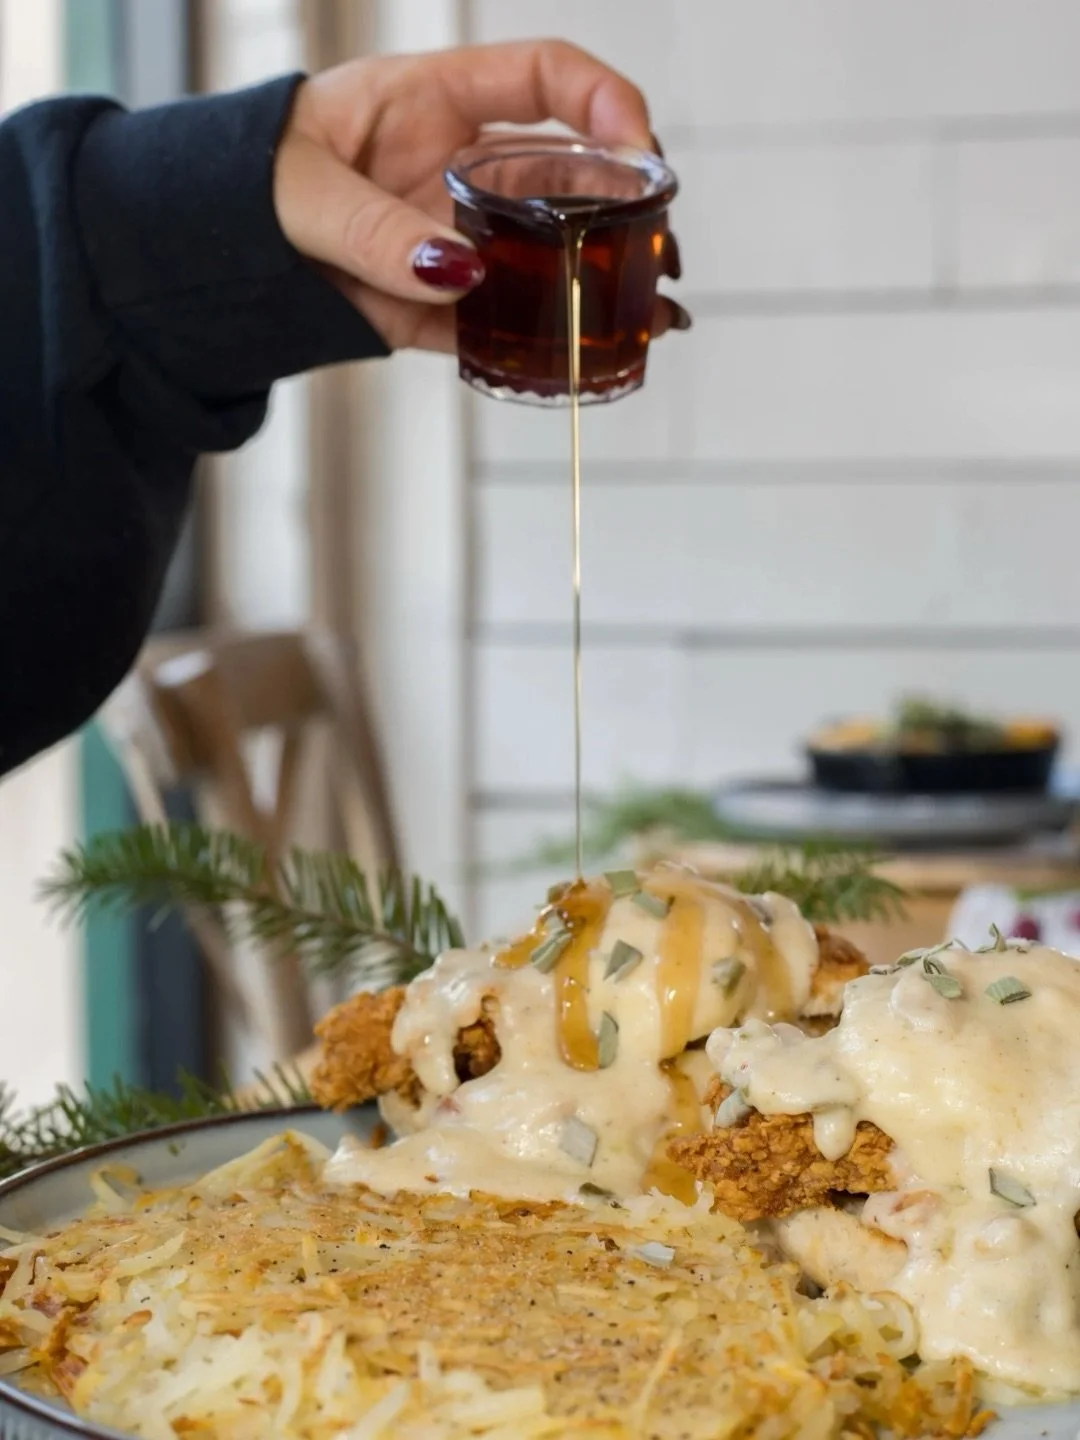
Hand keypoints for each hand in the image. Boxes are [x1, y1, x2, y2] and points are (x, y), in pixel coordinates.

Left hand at [273, 40, 687, 352]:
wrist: (201, 257)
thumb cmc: (242, 186)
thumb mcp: (299, 193)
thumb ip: (374, 229)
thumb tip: (461, 273)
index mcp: (432, 104)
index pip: (542, 80)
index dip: (602, 100)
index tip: (638, 143)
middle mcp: (456, 171)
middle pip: (567, 176)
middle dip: (625, 208)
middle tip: (664, 248)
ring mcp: (452, 242)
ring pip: (543, 257)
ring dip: (597, 286)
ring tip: (651, 318)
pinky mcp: (433, 308)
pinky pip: (494, 328)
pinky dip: (536, 350)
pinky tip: (582, 365)